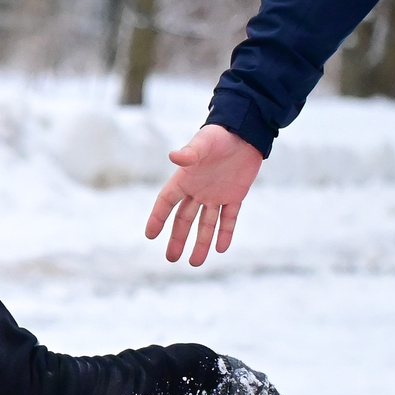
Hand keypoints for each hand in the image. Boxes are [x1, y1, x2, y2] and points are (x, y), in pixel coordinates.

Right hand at [145, 123, 263, 266]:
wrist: (245, 132)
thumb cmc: (220, 135)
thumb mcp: (204, 143)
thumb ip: (190, 153)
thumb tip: (174, 156)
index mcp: (185, 179)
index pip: (166, 202)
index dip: (157, 217)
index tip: (150, 235)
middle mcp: (198, 190)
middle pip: (184, 219)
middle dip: (177, 239)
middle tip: (171, 258)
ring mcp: (216, 195)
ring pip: (206, 223)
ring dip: (201, 242)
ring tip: (195, 263)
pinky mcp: (235, 196)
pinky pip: (228, 218)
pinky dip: (225, 233)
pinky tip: (221, 248)